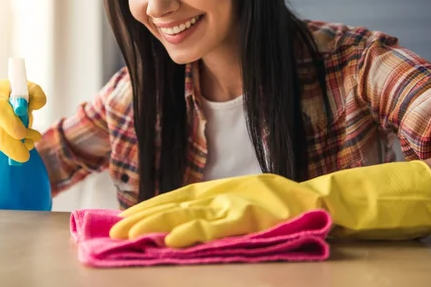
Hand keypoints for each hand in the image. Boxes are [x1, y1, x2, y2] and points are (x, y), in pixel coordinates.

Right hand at [0, 79, 46, 162]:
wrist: (1, 101)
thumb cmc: (17, 97)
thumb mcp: (29, 91)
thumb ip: (36, 95)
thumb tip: (37, 104)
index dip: (8, 122)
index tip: (21, 134)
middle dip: (10, 144)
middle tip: (25, 154)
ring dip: (8, 147)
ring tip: (27, 143)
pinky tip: (11, 149)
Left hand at [109, 173, 323, 247]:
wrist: (316, 201)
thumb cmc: (277, 202)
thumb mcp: (238, 202)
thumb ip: (213, 210)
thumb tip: (180, 222)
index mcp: (216, 191)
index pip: (173, 198)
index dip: (148, 208)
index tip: (123, 219)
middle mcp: (219, 195)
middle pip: (173, 205)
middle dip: (143, 218)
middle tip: (115, 230)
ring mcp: (233, 205)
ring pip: (188, 214)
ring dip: (157, 224)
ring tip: (131, 234)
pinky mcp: (250, 218)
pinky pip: (217, 227)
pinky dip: (194, 232)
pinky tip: (174, 239)